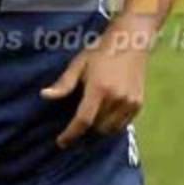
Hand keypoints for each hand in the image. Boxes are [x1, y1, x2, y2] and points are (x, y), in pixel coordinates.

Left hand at [40, 24, 150, 148]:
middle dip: (85, 127)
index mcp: (99, 88)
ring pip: (110, 129)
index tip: (61, 142)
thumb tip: (44, 96)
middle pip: (97, 127)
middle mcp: (116, 98)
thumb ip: (64, 83)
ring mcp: (129, 103)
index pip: (83, 120)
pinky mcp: (138, 104)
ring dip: (99, 127)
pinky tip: (106, 112)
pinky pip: (122, 125)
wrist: (131, 41)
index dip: (71, 134)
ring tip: (93, 115)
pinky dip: (112, 124)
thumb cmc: (100, 51)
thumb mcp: (79, 64)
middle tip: (79, 118)